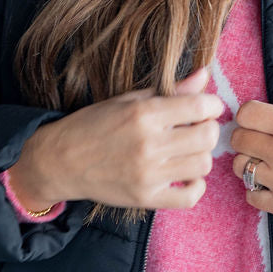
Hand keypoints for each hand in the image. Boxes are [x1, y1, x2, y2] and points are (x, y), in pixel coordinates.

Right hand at [8, 65, 223, 210]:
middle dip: (209, 129)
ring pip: (203, 165)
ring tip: (187, 151)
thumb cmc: (94, 125)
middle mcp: (148, 144)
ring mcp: (148, 174)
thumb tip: (205, 74)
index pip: (200, 107)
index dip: (212, 105)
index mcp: (144, 114)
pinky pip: (189, 197)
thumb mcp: (129, 100)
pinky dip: (195, 187)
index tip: (207, 107)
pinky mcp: (145, 198)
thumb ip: (171, 90)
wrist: (60, 160)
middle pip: (207, 137)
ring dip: (201, 156)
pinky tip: (185, 176)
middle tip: (198, 128)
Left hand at [230, 40, 272, 225]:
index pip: (245, 113)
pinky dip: (258, 190)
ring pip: (240, 166)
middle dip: (249, 138)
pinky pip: (250, 194)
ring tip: (270, 164)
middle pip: (239, 139)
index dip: (252, 116)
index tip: (263, 122)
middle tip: (266, 142)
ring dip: (251, 164)